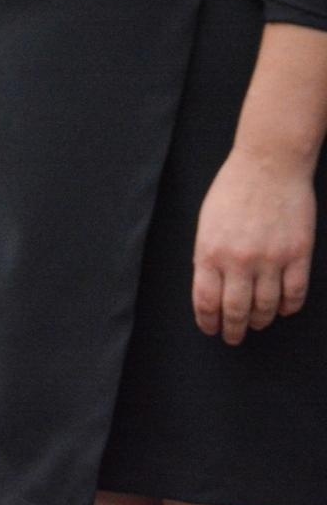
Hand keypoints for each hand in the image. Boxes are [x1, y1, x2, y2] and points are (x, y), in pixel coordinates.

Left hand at [191, 146, 315, 345]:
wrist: (268, 166)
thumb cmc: (232, 190)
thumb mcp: (206, 223)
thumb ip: (207, 255)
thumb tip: (209, 286)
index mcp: (210, 252)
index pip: (205, 300)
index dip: (207, 321)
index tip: (210, 329)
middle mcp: (238, 260)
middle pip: (235, 310)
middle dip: (233, 329)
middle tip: (233, 338)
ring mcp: (271, 259)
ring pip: (266, 306)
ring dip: (260, 320)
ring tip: (257, 324)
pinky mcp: (298, 254)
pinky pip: (295, 293)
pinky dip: (288, 307)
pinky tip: (283, 309)